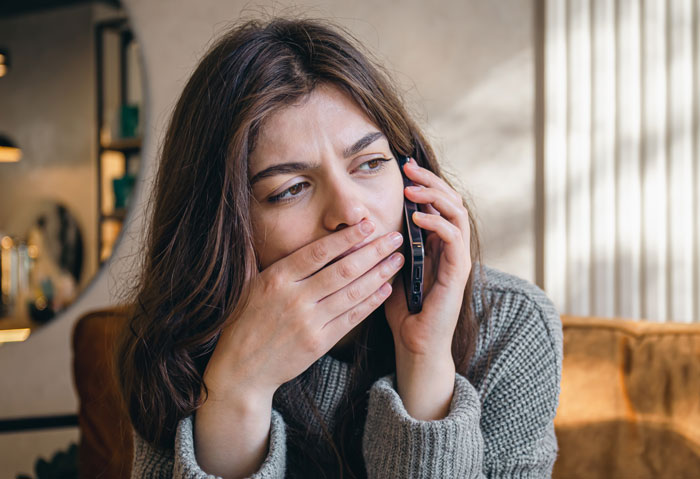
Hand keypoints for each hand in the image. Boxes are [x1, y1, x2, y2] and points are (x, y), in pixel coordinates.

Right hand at [203, 220, 404, 399]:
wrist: (241, 369)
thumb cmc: (245, 322)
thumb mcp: (251, 285)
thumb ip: (274, 263)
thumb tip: (293, 238)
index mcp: (277, 279)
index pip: (319, 252)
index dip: (347, 237)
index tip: (368, 225)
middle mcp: (295, 298)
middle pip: (343, 270)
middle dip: (373, 252)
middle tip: (395, 238)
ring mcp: (309, 322)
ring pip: (352, 293)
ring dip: (379, 274)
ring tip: (396, 260)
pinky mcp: (319, 342)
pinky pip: (351, 318)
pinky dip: (371, 302)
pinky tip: (385, 289)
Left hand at [384, 157, 471, 359]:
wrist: (415, 343)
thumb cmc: (403, 309)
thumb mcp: (391, 267)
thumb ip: (389, 245)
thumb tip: (371, 219)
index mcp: (437, 243)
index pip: (438, 202)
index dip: (424, 183)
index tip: (404, 166)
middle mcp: (452, 247)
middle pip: (451, 200)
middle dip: (430, 181)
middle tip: (409, 167)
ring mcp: (458, 258)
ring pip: (457, 213)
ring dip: (434, 196)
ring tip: (411, 189)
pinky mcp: (459, 272)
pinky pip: (454, 238)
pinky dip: (437, 222)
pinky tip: (417, 216)